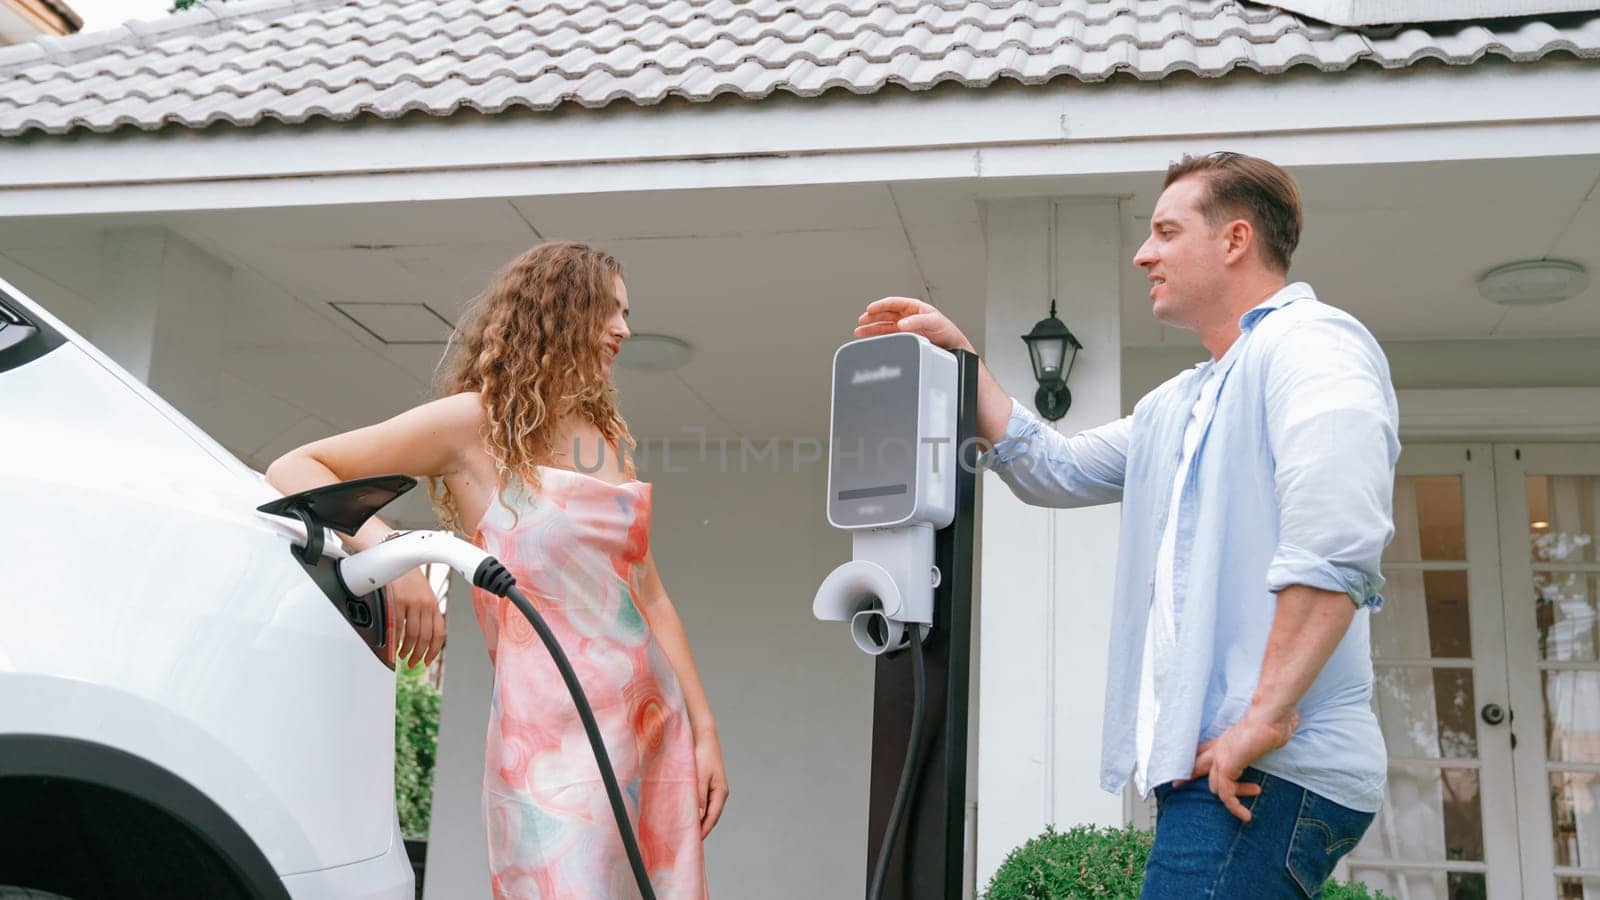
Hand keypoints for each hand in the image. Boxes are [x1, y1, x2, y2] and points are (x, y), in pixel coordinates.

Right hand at [387, 567, 444, 668]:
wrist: (398, 558)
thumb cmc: (409, 578)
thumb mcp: (423, 594)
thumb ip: (425, 612)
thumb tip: (423, 636)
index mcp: (433, 604)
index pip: (439, 633)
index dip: (434, 650)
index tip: (428, 661)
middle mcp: (425, 605)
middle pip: (425, 638)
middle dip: (419, 655)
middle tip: (412, 663)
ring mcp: (411, 603)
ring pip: (412, 635)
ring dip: (407, 650)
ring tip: (402, 655)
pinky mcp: (397, 601)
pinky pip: (397, 627)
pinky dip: (395, 640)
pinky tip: (393, 645)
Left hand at [694, 730, 728, 838]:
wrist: (705, 738)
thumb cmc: (703, 755)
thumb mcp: (699, 776)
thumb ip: (699, 796)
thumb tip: (699, 816)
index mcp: (720, 792)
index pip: (713, 817)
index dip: (704, 830)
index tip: (695, 841)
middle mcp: (719, 793)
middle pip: (711, 816)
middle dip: (701, 828)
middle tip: (688, 840)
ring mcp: (714, 789)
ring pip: (707, 810)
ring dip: (698, 820)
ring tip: (686, 830)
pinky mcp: (708, 784)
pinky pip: (703, 802)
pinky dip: (696, 810)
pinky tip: (688, 813)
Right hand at [855, 297, 974, 352]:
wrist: (952, 347)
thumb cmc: (947, 331)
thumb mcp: (933, 321)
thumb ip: (917, 321)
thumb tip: (901, 323)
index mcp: (914, 307)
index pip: (893, 303)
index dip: (880, 305)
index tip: (869, 309)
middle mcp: (908, 316)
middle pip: (885, 314)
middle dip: (872, 317)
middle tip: (861, 321)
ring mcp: (905, 327)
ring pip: (884, 325)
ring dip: (872, 327)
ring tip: (859, 331)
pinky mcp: (905, 337)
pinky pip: (888, 334)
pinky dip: (878, 336)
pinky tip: (870, 338)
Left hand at [1181, 708, 1298, 822]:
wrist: (1270, 718)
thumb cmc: (1275, 722)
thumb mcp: (1271, 731)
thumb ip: (1272, 735)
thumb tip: (1290, 723)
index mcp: (1227, 740)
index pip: (1204, 750)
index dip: (1196, 759)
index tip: (1187, 768)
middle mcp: (1220, 748)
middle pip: (1196, 764)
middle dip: (1188, 776)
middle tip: (1176, 785)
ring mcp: (1221, 757)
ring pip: (1215, 785)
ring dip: (1233, 798)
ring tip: (1247, 809)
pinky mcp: (1226, 767)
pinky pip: (1226, 794)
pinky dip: (1235, 807)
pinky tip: (1245, 816)